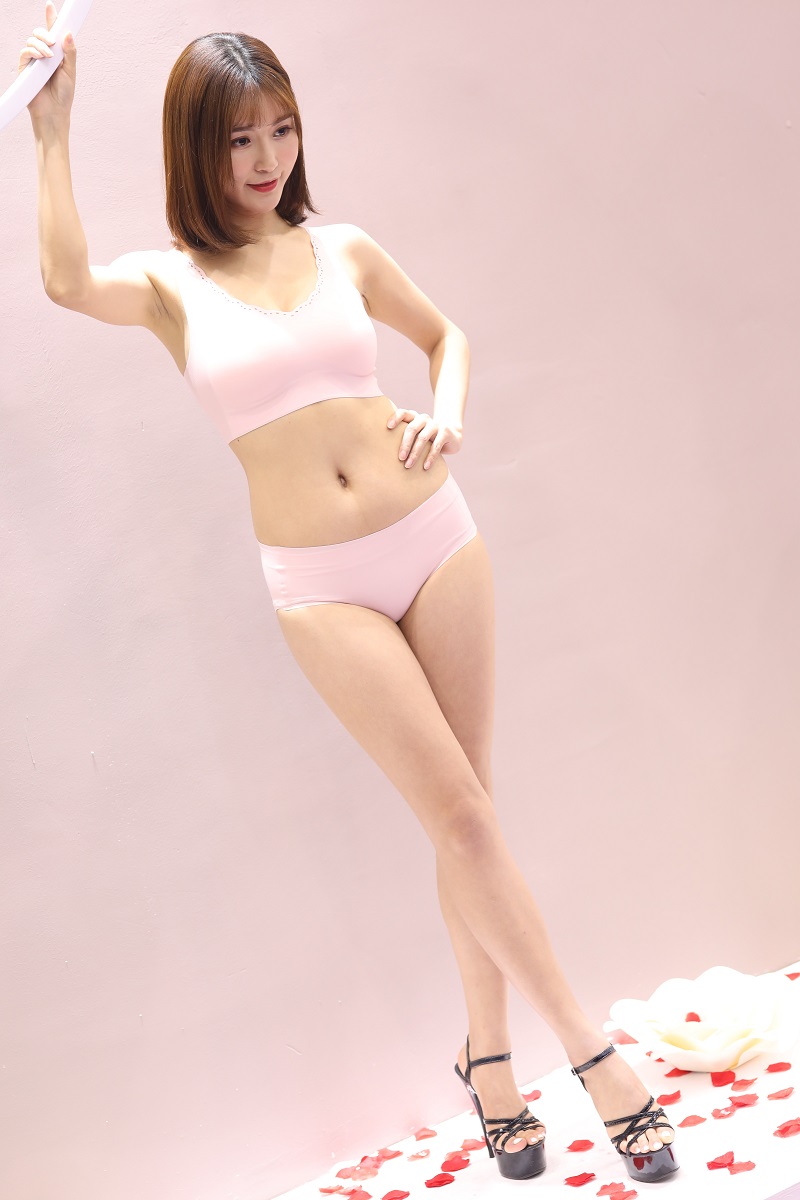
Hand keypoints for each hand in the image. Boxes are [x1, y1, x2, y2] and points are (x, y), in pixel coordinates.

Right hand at [21, 2, 76, 124]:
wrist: (54, 113)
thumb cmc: (63, 96)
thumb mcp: (70, 72)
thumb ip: (69, 53)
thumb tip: (68, 33)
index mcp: (57, 55)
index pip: (53, 33)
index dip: (51, 19)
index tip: (50, 6)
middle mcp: (44, 55)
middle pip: (40, 33)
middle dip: (46, 33)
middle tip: (53, 42)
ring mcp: (34, 61)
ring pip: (32, 41)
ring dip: (41, 44)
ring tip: (49, 56)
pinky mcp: (25, 68)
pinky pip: (25, 52)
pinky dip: (33, 51)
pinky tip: (41, 57)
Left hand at [387, 408, 463, 469]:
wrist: (452, 435)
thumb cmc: (427, 438)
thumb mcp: (416, 435)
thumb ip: (404, 437)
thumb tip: (382, 452)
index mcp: (414, 417)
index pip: (403, 413)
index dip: (396, 418)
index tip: (388, 427)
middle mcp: (424, 418)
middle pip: (412, 429)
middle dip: (405, 444)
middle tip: (400, 458)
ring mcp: (435, 425)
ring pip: (423, 438)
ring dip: (415, 453)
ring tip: (408, 465)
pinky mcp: (445, 433)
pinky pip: (436, 446)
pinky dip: (430, 457)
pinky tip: (425, 467)